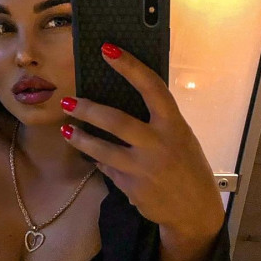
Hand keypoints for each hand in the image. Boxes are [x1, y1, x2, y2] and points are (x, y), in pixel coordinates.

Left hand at [61, 43, 224, 245]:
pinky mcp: (131, 188)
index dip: (129, 66)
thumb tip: (123, 103)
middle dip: (87, 109)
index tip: (107, 50)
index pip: (151, 87)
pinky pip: (108, 169)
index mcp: (174, 126)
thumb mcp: (181, 138)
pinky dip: (99, 161)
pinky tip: (93, 156)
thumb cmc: (188, 167)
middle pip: (115, 121)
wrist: (194, 211)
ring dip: (80, 138)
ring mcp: (143, 169)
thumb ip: (157, 123)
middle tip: (67, 101)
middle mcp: (159, 144)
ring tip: (66, 130)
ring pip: (102, 150)